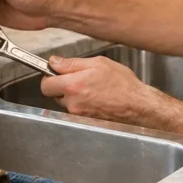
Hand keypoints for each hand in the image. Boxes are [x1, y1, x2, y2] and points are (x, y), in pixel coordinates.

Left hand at [40, 56, 157, 123]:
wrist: (137, 105)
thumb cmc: (122, 84)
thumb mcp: (98, 63)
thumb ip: (72, 63)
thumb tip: (54, 62)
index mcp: (73, 85)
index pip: (45, 84)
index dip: (49, 76)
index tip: (56, 72)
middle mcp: (73, 102)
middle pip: (53, 94)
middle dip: (61, 86)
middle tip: (77, 79)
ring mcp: (78, 113)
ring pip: (65, 102)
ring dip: (72, 95)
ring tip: (91, 88)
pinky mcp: (85, 120)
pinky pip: (76, 109)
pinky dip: (81, 103)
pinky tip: (95, 97)